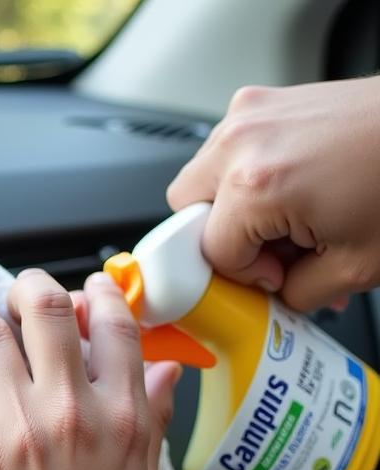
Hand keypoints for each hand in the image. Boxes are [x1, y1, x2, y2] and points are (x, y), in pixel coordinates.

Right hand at [167, 77, 379, 311]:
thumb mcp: (353, 267)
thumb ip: (292, 294)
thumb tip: (270, 297)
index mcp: (255, 184)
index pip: (208, 254)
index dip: (241, 277)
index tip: (269, 281)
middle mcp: (244, 140)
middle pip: (187, 210)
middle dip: (221, 239)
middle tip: (269, 254)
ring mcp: (255, 112)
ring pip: (203, 180)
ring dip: (233, 209)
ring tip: (288, 221)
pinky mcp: (272, 102)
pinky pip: (233, 152)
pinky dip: (251, 179)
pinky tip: (296, 193)